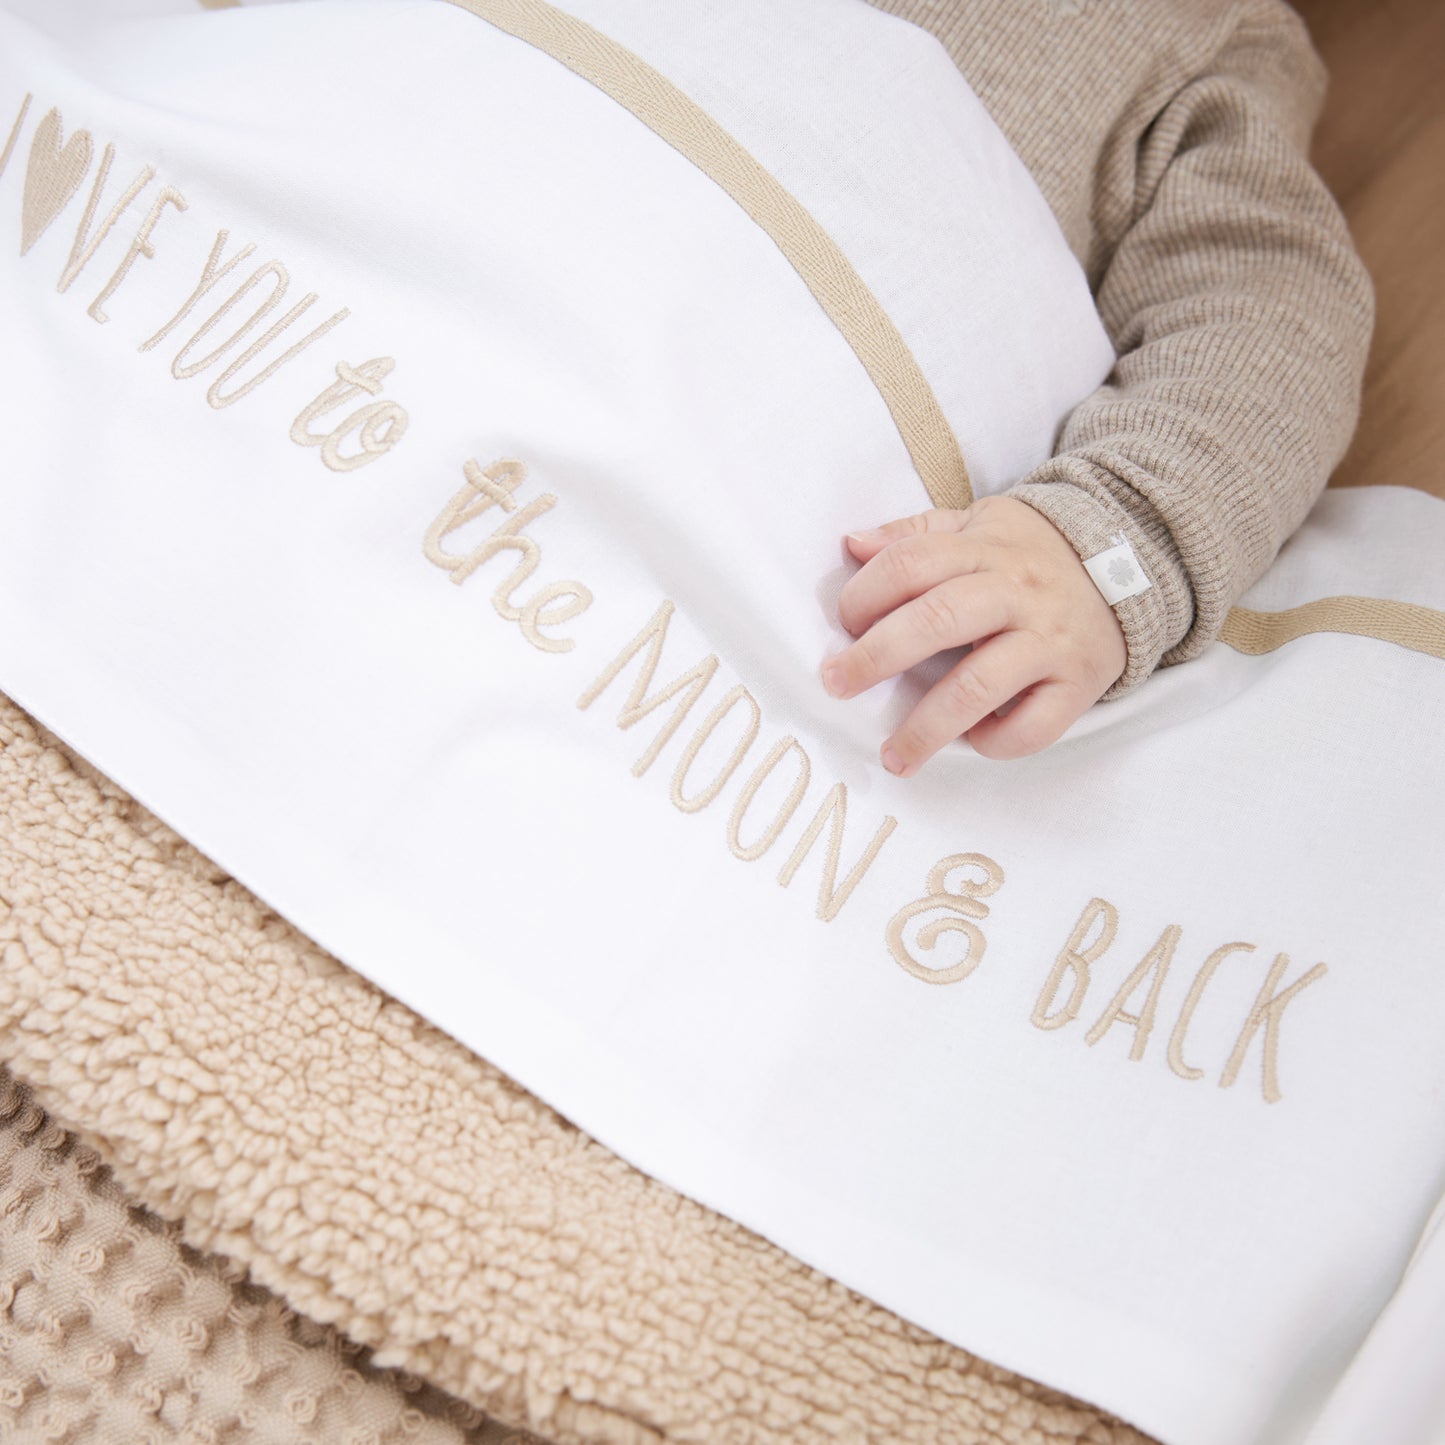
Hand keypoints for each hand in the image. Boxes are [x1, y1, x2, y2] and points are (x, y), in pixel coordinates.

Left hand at [821, 496, 1127, 771]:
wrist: (1133, 559)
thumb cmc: (1031, 551)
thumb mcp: (976, 523)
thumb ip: (914, 534)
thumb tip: (851, 544)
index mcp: (984, 548)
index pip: (913, 563)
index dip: (867, 594)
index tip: (844, 625)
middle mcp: (1018, 592)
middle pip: (939, 620)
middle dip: (877, 657)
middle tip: (837, 685)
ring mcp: (1050, 640)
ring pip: (980, 686)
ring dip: (927, 727)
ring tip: (892, 756)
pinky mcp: (1079, 683)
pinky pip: (1035, 726)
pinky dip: (996, 742)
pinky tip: (971, 742)